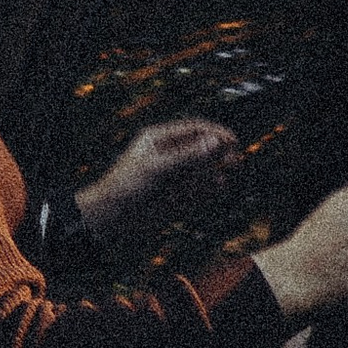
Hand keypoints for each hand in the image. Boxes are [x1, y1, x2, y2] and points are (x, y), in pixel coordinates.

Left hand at [72, 117, 241, 268]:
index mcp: (159, 140)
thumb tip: (215, 142)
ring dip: (215, 169)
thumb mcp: (159, 167)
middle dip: (218, 151)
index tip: (232, 140)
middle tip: (234, 158)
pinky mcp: (176, 195)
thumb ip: (188, 155)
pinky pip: (198, 188)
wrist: (112, 217)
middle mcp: (169, 155)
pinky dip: (210, 187)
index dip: (214, 133)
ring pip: (202, 169)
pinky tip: (219, 186)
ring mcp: (174, 176)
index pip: (193, 130)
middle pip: (201, 148)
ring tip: (229, 170)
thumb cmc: (126, 186)